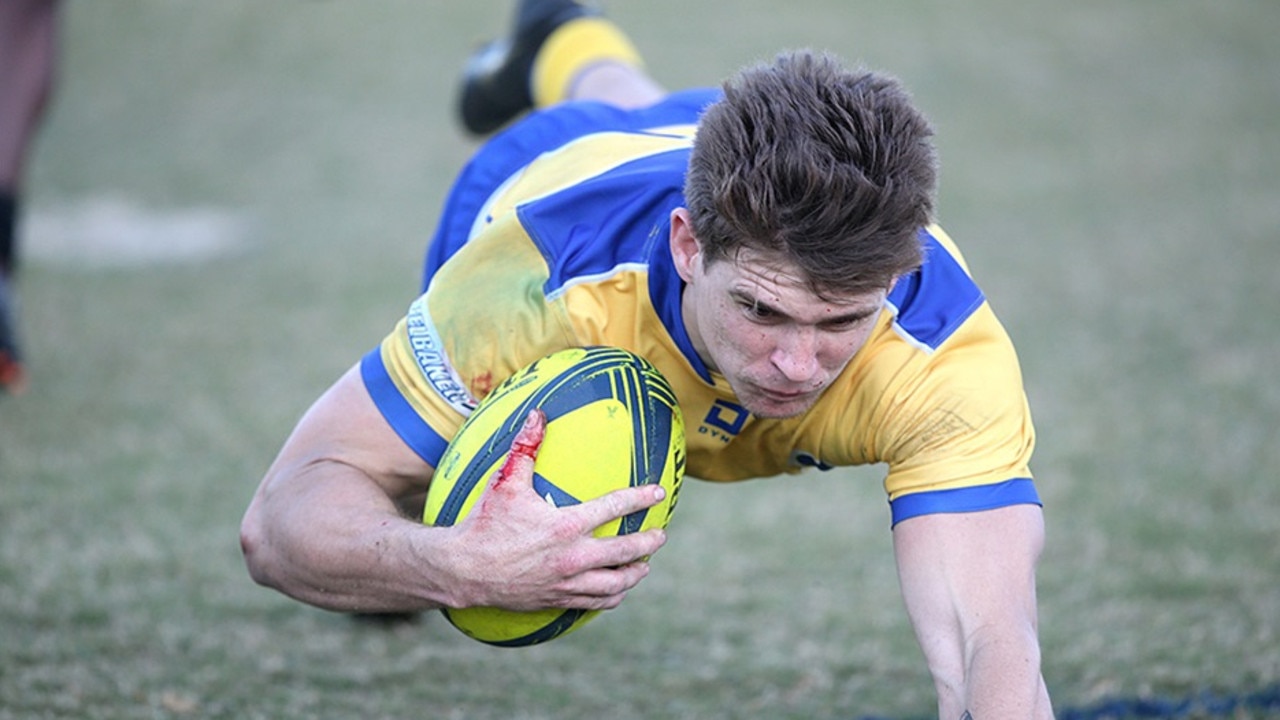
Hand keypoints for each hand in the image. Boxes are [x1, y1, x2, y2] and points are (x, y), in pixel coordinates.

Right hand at [440, 409, 668, 611]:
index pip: (614, 507)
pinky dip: (612, 598)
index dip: (640, 498)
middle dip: (648, 543)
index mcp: (565, 524)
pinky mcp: (557, 599)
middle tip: (660, 535)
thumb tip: (538, 413)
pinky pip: (595, 603)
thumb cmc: (484, 523)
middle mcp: (572, 556)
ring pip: (615, 584)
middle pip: (625, 551)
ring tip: (644, 566)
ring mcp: (566, 582)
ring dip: (634, 573)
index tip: (658, 494)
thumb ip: (526, 447)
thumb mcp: (504, 481)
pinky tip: (617, 592)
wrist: (462, 570)